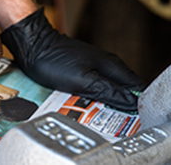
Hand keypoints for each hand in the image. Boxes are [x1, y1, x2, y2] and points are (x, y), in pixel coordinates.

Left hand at [1, 8, 145, 110]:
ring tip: (102, 121)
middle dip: (123, 108)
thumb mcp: (83, 80)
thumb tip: (132, 103)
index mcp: (113, 67)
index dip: (140, 105)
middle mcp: (107, 66)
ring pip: (108, 91)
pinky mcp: (81, 72)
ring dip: (106, 105)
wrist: (31, 45)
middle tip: (118, 126)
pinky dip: (92, 100)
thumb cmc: (53, 60)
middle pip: (124, 92)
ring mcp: (94, 68)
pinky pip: (93, 89)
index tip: (137, 121)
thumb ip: (109, 91)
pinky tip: (85, 109)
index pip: (138, 89)